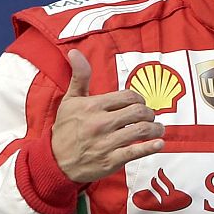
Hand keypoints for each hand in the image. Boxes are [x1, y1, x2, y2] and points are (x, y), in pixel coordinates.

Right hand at [51, 50, 163, 182]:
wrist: (54, 161)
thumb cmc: (65, 129)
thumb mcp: (70, 100)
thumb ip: (79, 76)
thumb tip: (75, 52)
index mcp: (93, 106)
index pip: (128, 96)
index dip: (139, 99)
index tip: (140, 104)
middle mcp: (100, 124)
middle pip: (138, 112)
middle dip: (149, 113)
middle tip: (150, 116)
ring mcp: (106, 143)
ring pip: (141, 130)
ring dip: (155, 128)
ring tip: (158, 128)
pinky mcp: (110, 161)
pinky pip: (135, 152)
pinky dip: (151, 147)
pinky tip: (159, 143)